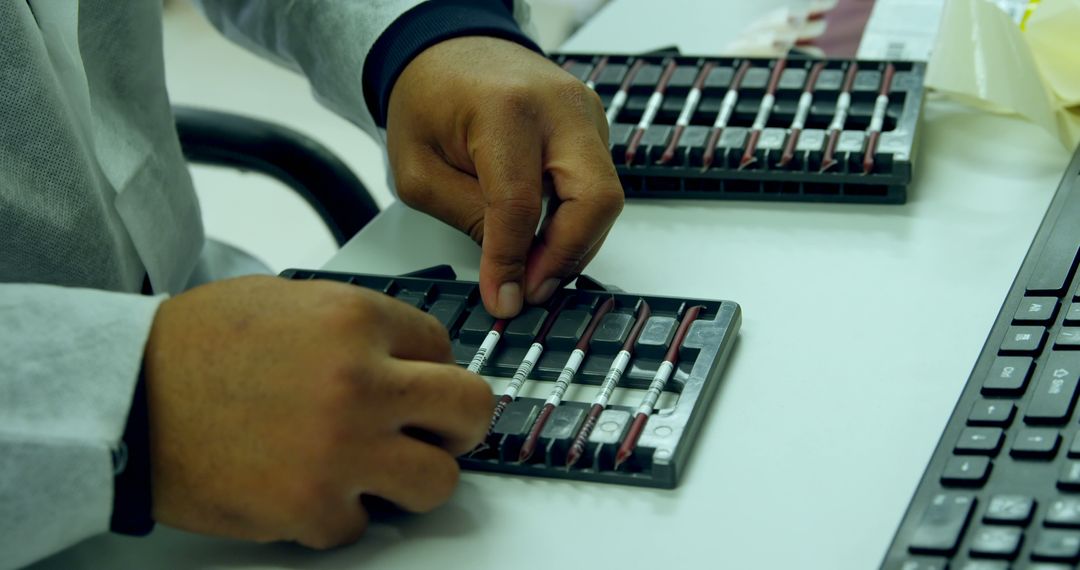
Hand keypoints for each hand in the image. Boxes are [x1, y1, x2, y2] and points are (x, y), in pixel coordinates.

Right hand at [143, 276, 491, 548]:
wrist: (126, 396)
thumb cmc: (197, 346)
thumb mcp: (291, 300)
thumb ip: (358, 324)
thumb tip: (410, 356)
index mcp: (357, 320)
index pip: (445, 349)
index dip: (431, 370)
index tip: (416, 385)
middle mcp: (361, 382)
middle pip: (470, 409)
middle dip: (460, 424)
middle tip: (438, 432)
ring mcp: (341, 450)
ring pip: (440, 482)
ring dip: (414, 478)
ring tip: (378, 469)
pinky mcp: (312, 508)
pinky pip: (366, 526)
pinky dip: (342, 513)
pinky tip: (309, 487)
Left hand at [386, 36, 623, 317]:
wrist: (448, 52)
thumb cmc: (428, 100)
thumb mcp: (420, 171)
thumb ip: (469, 220)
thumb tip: (510, 275)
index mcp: (505, 109)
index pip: (521, 203)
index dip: (513, 262)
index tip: (504, 299)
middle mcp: (558, 106)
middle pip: (594, 199)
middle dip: (566, 256)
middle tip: (532, 288)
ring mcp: (585, 113)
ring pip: (605, 199)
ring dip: (573, 243)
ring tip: (531, 268)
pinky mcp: (594, 126)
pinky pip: (598, 186)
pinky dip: (575, 221)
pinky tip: (542, 236)